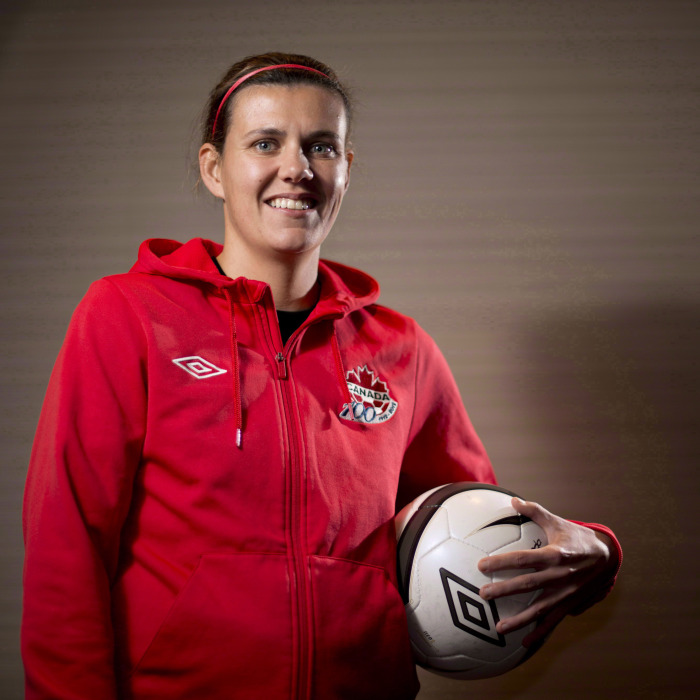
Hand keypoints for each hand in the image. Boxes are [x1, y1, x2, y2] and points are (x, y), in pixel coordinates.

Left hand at [477, 497, 617, 647]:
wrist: (609, 558)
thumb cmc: (577, 537)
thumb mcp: (558, 522)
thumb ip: (535, 511)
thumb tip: (513, 500)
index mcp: (554, 555)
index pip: (523, 559)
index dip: (502, 562)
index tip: (482, 565)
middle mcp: (559, 576)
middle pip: (527, 585)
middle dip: (504, 590)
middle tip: (483, 594)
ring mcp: (565, 594)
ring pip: (539, 609)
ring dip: (518, 620)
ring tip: (498, 628)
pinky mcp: (570, 605)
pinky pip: (552, 621)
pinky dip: (539, 632)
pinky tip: (524, 643)